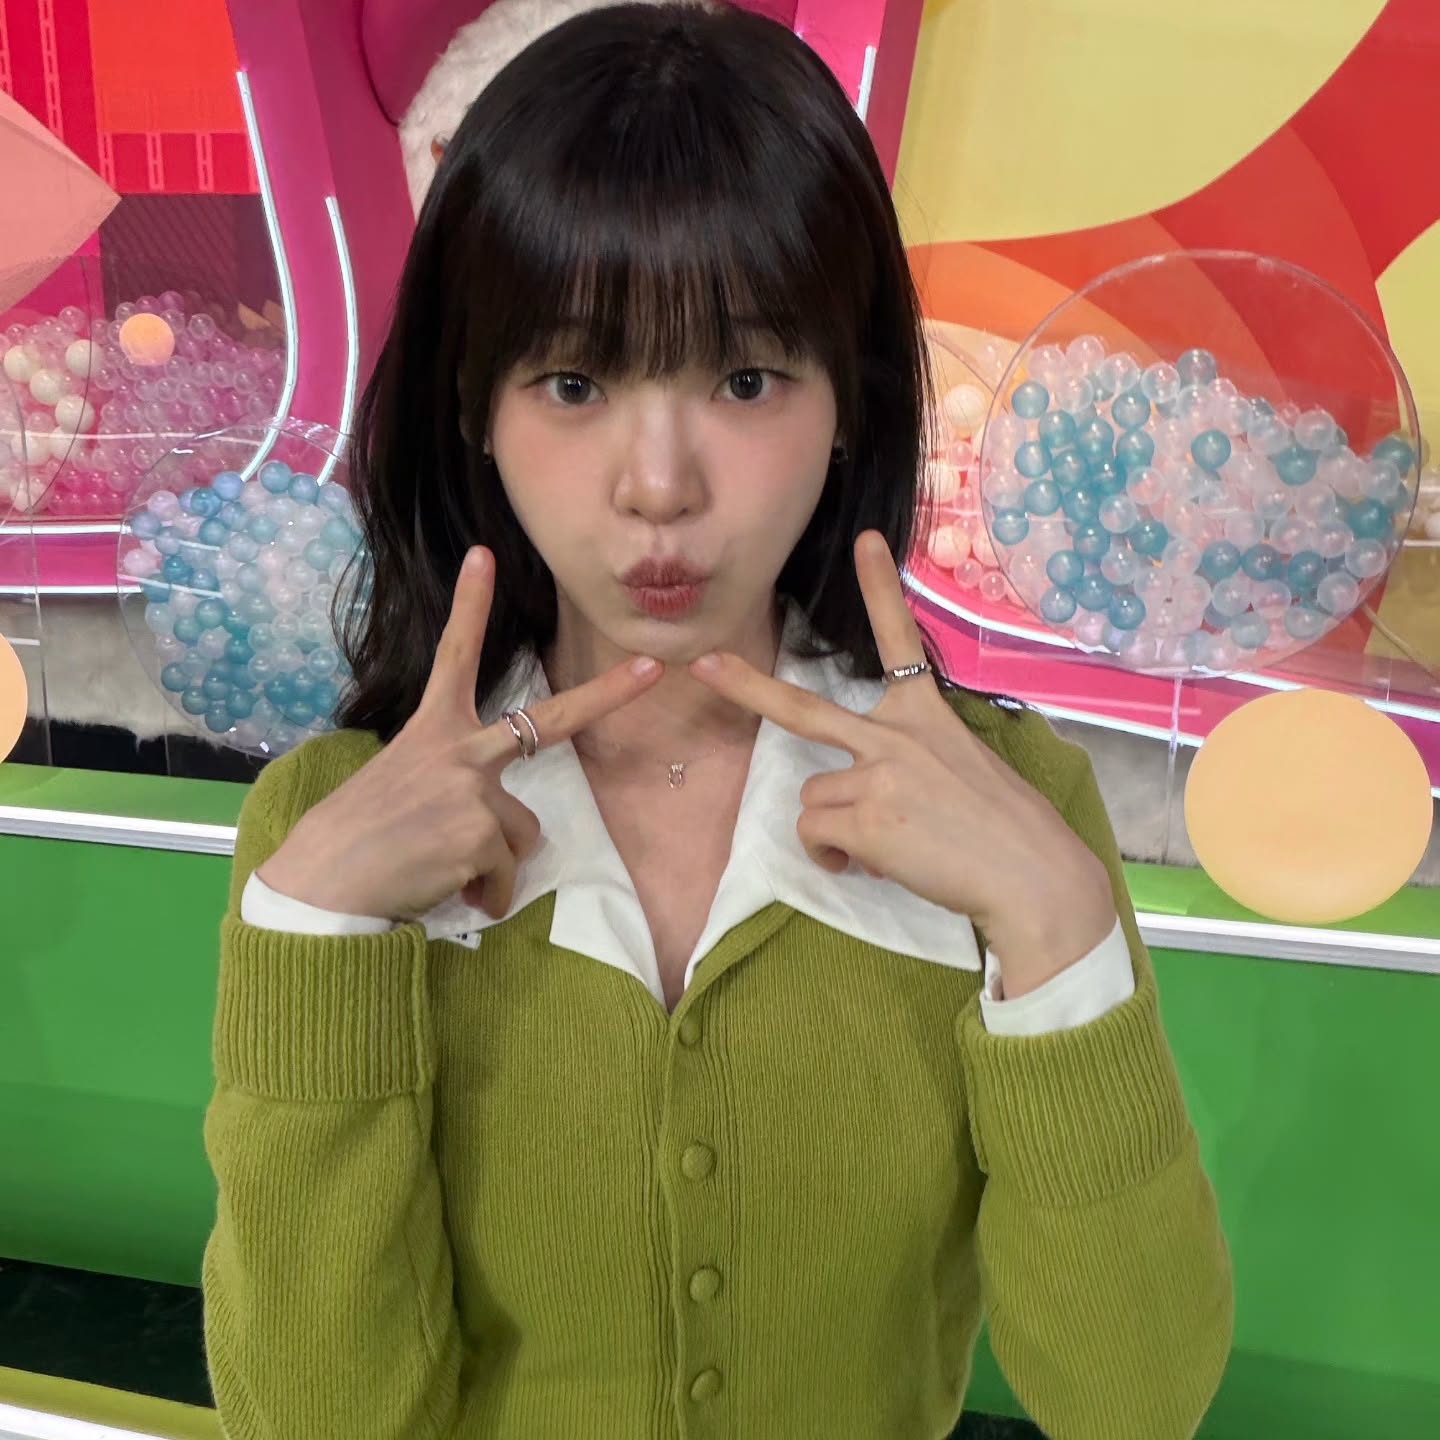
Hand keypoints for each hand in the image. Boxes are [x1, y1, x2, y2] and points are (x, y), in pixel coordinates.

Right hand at [258, 546, 663, 922]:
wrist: (323, 883)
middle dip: (608, 695)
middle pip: (549, 721)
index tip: (484, 555)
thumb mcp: (402, 787)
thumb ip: (454, 785)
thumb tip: (492, 829)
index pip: (453, 656)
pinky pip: (506, 874)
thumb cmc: (356, 838)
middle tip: (655, 670)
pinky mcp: (482, 834)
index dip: (470, 605)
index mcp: (431, 728)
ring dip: (492, 862)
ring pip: (523, 832)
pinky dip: (485, 894)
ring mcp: (475, 788)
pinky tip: (446, 889)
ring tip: (441, 866)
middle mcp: (459, 748)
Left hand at [688, 531, 1117, 997]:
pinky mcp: (865, 818)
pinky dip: (837, 857)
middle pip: (802, 709)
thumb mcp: (963, 769)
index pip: (899, 640)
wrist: (1032, 871)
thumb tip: (869, 807)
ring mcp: (877, 773)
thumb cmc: (1006, 828)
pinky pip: (817, 834)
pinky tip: (878, 865)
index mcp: (926, 714)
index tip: (866, 541)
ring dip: (837, 829)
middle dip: (745, 687)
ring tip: (889, 846)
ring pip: (813, 798)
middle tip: (701, 665)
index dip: (880, 588)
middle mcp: (895, 734)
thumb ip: (908, 766)